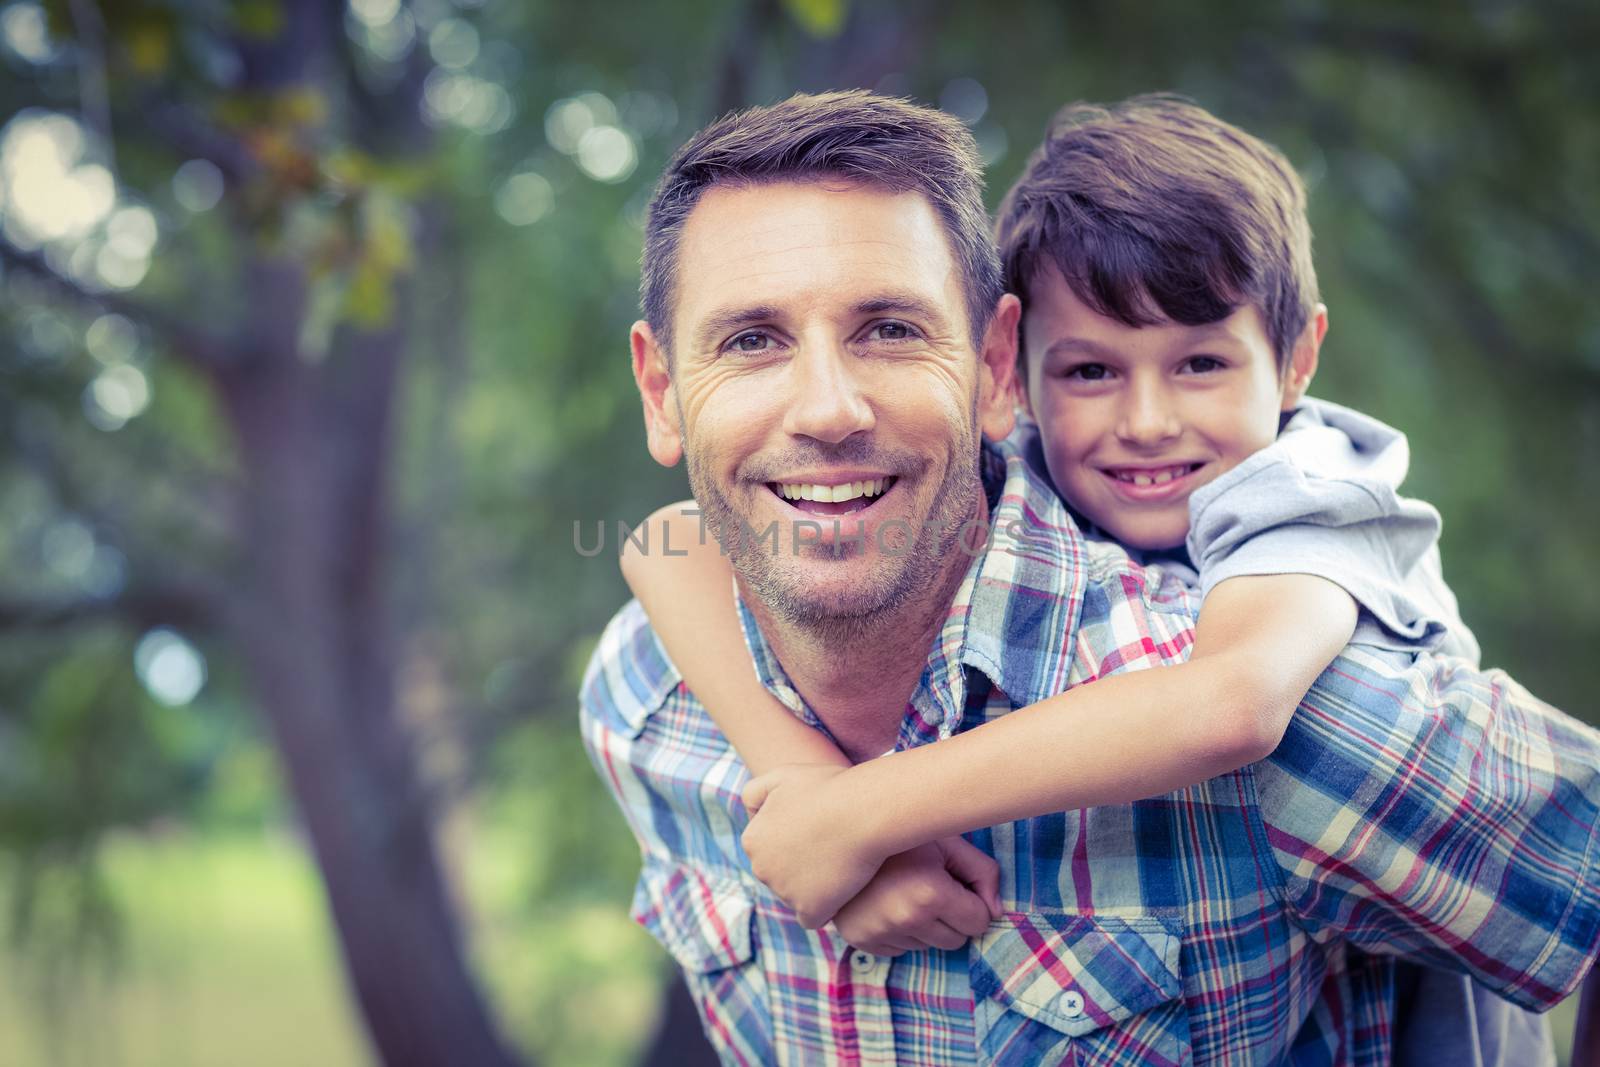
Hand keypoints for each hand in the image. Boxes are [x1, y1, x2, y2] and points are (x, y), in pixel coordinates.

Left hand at [741, 763, 879, 927]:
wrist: (862, 811)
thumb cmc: (828, 788)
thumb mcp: (782, 775)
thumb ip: (755, 793)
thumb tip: (751, 817)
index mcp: (752, 840)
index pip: (770, 850)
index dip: (796, 843)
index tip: (819, 830)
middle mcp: (760, 869)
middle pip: (781, 876)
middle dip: (802, 867)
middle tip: (833, 847)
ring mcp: (784, 892)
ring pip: (798, 896)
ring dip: (817, 886)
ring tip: (842, 863)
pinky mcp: (809, 910)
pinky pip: (815, 916)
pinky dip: (829, 906)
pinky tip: (845, 886)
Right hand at [832, 837, 1000, 956]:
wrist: (843, 833)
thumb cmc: (904, 836)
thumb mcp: (949, 842)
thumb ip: (983, 872)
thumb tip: (997, 912)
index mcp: (930, 892)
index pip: (979, 922)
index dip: (972, 901)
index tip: (956, 882)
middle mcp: (905, 918)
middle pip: (956, 940)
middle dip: (952, 917)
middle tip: (932, 886)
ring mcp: (879, 932)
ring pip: (928, 946)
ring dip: (926, 925)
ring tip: (906, 891)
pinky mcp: (861, 941)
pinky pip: (900, 949)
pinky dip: (901, 932)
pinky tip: (888, 903)